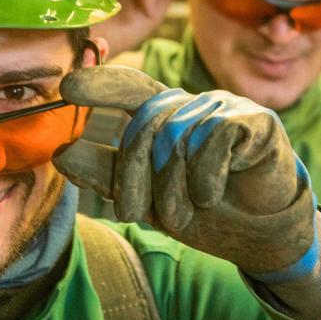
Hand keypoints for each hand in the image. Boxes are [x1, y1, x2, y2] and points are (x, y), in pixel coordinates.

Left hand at [54, 66, 315, 274]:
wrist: (259, 235)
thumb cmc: (202, 212)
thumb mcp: (147, 198)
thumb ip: (107, 175)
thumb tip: (61, 153)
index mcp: (165, 118)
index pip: (129, 88)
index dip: (100, 84)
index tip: (66, 88)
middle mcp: (191, 107)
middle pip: (145, 124)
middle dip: (132, 174)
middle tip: (131, 212)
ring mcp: (224, 109)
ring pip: (178, 136)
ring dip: (172, 187)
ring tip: (183, 213)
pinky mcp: (256, 120)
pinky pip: (216, 137)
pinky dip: (206, 176)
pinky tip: (210, 196)